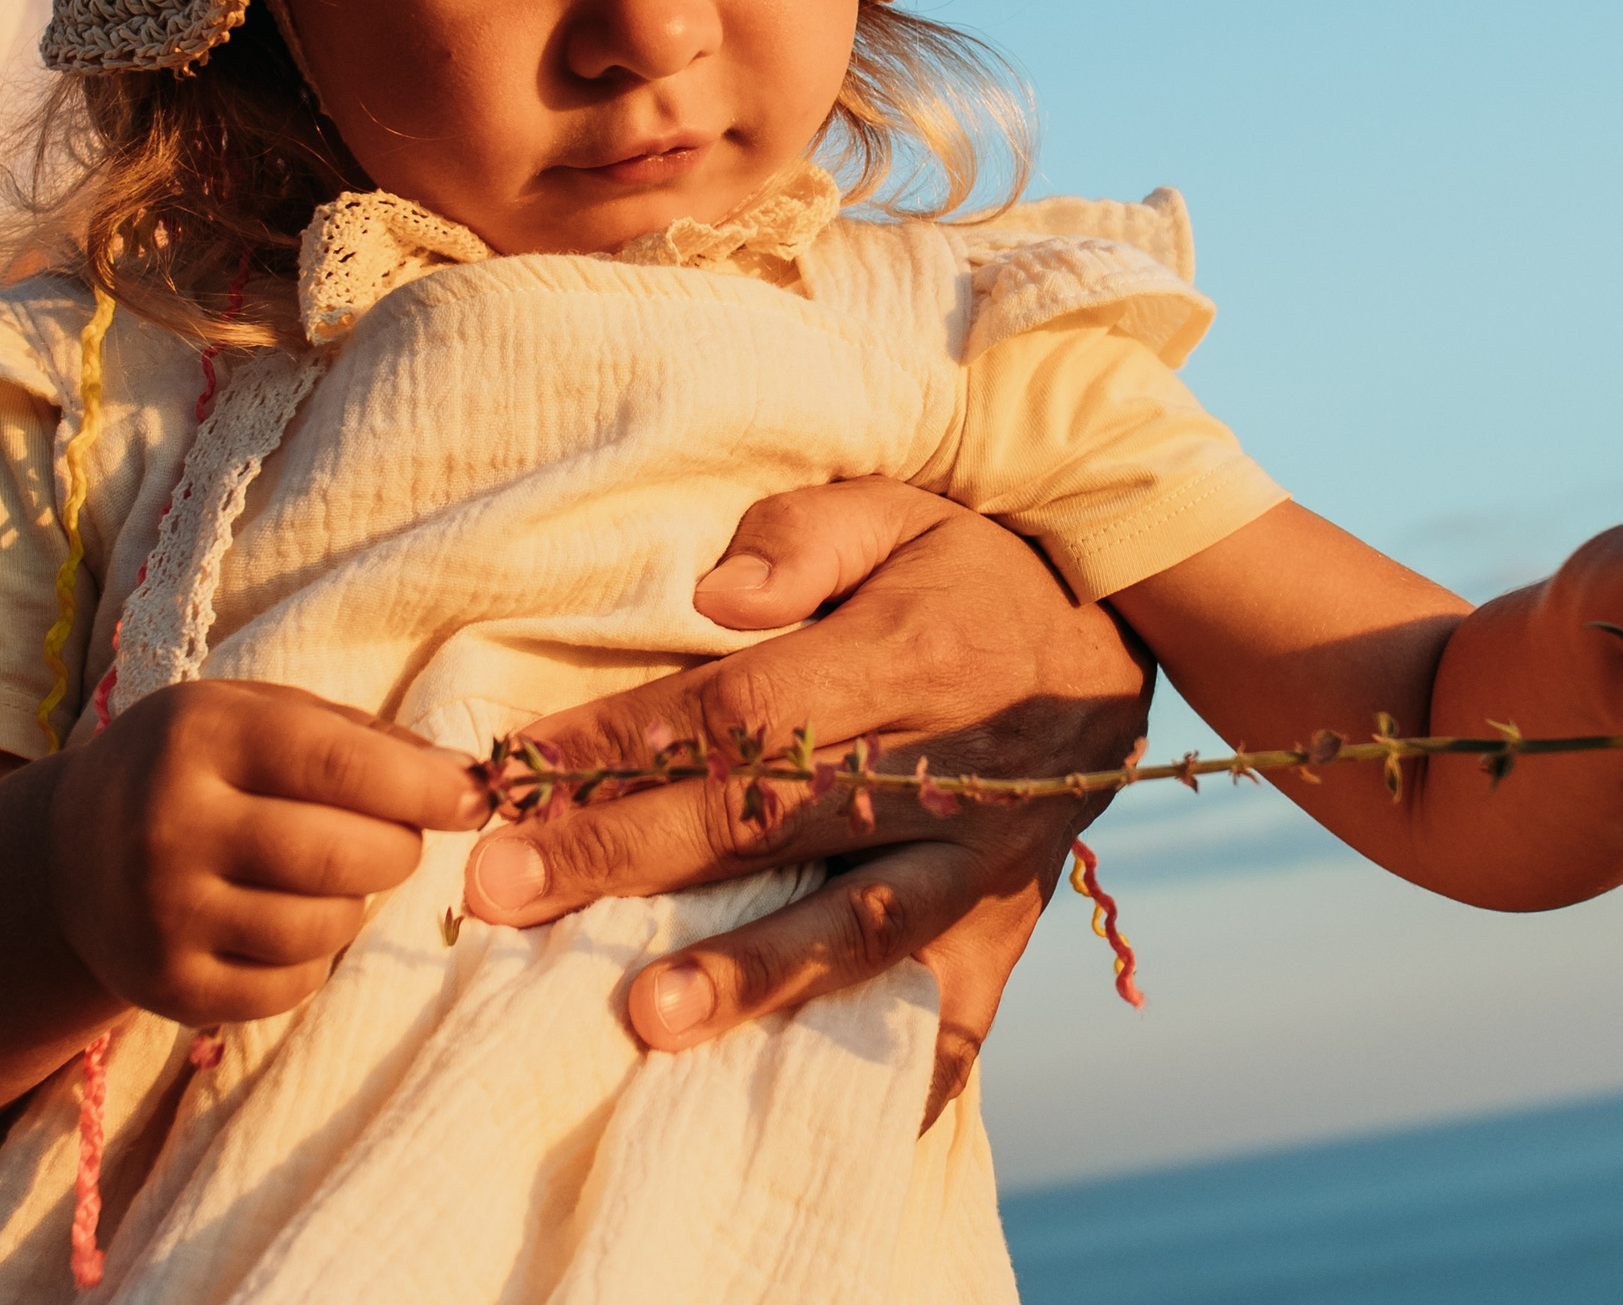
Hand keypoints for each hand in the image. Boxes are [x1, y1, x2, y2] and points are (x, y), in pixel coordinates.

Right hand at [49, 680, 488, 1023]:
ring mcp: (162, 914)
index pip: (342, 765)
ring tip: (330, 877)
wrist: (69, 857)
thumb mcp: (261, 716)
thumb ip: (364, 737)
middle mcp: (169, 824)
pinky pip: (294, 987)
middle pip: (344, 856)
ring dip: (356, 905)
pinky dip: (316, 958)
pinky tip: (289, 921)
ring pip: (325, 928)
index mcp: (200, 735)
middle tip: (393, 839)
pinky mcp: (167, 988)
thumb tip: (464, 780)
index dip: (425, 788)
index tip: (472, 800)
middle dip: (398, 850)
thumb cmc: (200, 770)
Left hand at [461, 478, 1152, 1123]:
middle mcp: (948, 767)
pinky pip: (951, 1014)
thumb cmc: (971, 574)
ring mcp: (981, 861)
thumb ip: (804, 536)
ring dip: (749, 973)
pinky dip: (885, 1072)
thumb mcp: (903, 509)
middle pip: (770, 818)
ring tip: (648, 1019)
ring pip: (857, 924)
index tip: (510, 777)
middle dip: (627, 859)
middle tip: (504, 895)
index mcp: (907, 655)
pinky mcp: (1006, 927)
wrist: (1118, 647)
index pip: (743, 709)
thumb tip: (714, 594)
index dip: (622, 744)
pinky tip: (797, 1113)